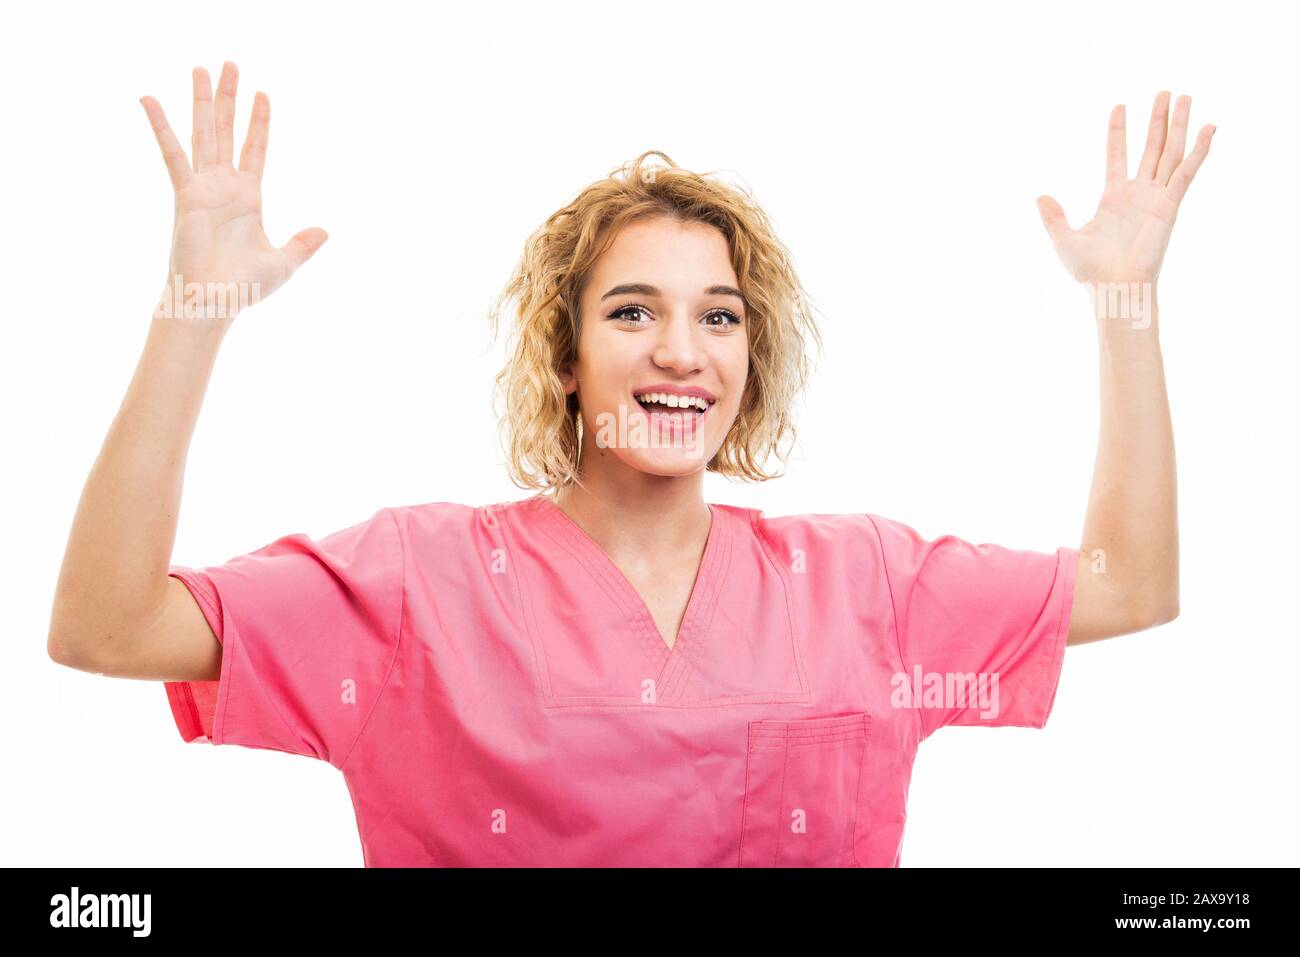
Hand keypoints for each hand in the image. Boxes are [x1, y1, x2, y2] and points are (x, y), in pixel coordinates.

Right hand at [141, 61, 327, 321]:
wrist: (214, 303)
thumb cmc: (243, 288)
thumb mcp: (283, 263)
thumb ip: (302, 245)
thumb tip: (326, 231)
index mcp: (248, 198)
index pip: (255, 150)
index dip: (259, 123)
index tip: (264, 94)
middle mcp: (224, 187)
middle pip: (228, 132)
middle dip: (229, 99)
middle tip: (230, 64)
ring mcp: (204, 188)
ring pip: (204, 134)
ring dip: (203, 101)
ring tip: (202, 68)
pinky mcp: (186, 195)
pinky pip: (172, 155)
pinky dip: (161, 127)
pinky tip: (150, 99)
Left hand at [1036, 91, 1214, 286]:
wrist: (1114, 288)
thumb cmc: (1090, 271)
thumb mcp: (1064, 239)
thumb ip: (1053, 217)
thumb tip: (1039, 197)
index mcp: (1113, 197)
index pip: (1116, 155)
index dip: (1118, 131)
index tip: (1119, 105)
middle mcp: (1138, 193)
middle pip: (1151, 147)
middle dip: (1158, 120)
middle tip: (1165, 92)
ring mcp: (1156, 197)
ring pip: (1171, 153)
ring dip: (1179, 125)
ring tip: (1185, 96)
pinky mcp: (1170, 206)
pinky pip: (1187, 173)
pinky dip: (1199, 151)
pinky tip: (1210, 128)